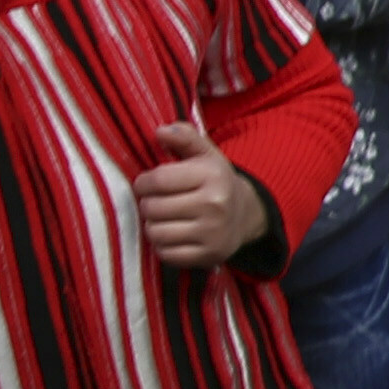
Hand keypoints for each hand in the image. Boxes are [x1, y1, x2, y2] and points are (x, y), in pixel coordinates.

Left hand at [136, 122, 270, 267]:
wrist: (245, 215)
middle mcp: (215, 205)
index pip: (157, 180)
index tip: (147, 184)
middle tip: (156, 202)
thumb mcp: (204, 153)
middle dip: (147, 204)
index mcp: (212, 176)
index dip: (143, 182)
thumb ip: (183, 137)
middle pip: (152, 208)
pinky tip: (172, 235)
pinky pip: (166, 254)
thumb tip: (160, 132)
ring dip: (153, 226)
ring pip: (155, 232)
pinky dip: (162, 246)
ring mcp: (212, 233)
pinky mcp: (208, 256)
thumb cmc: (214, 181)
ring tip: (162, 219)